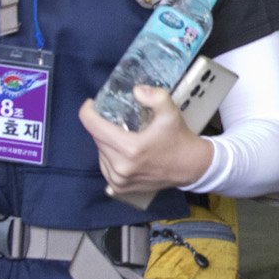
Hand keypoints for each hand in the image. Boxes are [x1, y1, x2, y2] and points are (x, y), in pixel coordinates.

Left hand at [80, 88, 213, 200]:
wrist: (190, 166)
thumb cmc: (179, 138)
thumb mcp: (171, 113)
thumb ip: (156, 97)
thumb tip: (136, 91)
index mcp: (130, 148)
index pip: (94, 127)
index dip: (88, 112)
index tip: (92, 104)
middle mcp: (121, 167)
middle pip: (97, 139)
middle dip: (101, 126)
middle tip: (115, 119)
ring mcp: (119, 180)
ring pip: (100, 153)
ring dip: (106, 142)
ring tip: (121, 136)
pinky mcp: (120, 188)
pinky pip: (105, 167)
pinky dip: (109, 157)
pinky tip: (122, 152)